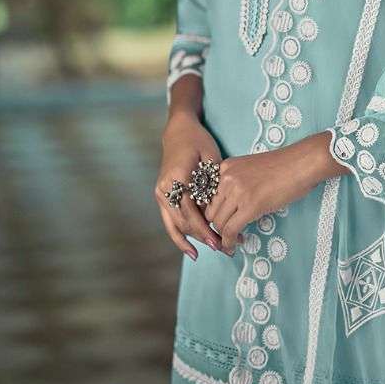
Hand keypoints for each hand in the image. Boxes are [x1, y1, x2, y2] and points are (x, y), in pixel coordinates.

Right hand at [155, 112, 243, 259]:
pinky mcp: (161, 198)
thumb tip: (219, 211)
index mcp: (177, 177)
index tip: (220, 240)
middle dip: (203, 237)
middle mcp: (164, 189)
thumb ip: (212, 184)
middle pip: (183, 222)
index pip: (191, 211)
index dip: (205, 228)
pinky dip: (179, 237)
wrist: (178, 132)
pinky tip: (192, 251)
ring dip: (194, 239)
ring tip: (214, 248)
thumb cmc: (198, 142)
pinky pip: (170, 222)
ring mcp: (160, 194)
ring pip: (176, 225)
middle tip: (224, 247)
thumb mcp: (210, 158)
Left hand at [203, 145, 322, 252]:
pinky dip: (229, 242)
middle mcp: (226, 178)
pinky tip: (234, 246)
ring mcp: (237, 191)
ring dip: (224, 236)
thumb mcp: (251, 169)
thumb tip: (231, 207)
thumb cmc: (284, 166)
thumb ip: (237, 183)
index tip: (222, 223)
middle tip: (228, 235)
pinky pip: (230, 230)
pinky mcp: (249, 205)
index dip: (214, 214)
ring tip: (235, 240)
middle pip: (210, 212)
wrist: (302, 163)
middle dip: (217, 227)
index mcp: (225, 167)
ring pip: (218, 223)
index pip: (207, 197)